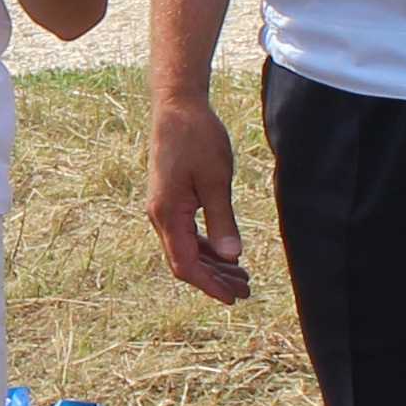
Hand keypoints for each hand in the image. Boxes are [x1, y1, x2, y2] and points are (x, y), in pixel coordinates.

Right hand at [145, 98, 250, 304]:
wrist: (177, 108)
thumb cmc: (196, 138)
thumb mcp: (215, 180)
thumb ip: (222, 220)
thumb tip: (231, 257)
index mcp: (168, 214)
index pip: (186, 264)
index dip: (209, 285)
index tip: (233, 298)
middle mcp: (160, 216)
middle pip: (184, 262)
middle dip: (214, 279)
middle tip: (245, 291)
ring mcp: (163, 208)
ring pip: (185, 249)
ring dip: (212, 265)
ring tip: (241, 276)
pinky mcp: (170, 200)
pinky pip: (186, 233)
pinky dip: (206, 247)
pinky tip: (226, 252)